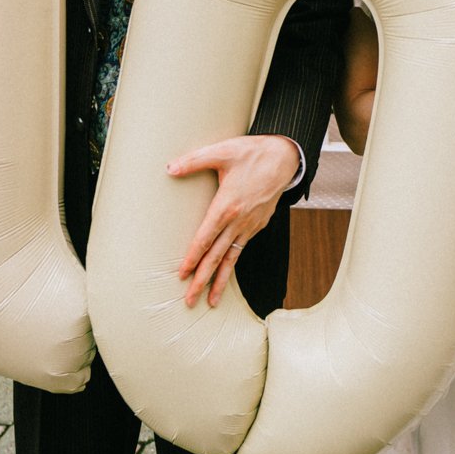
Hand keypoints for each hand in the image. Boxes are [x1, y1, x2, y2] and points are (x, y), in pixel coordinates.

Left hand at [168, 134, 299, 307]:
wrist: (284, 157)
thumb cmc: (252, 152)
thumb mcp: (222, 151)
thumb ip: (194, 160)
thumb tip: (170, 168)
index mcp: (227, 206)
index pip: (205, 239)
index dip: (192, 258)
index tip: (182, 275)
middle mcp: (239, 221)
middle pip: (217, 256)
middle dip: (202, 280)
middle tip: (190, 301)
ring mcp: (250, 225)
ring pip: (231, 258)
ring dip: (220, 281)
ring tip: (211, 302)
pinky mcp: (258, 224)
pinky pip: (242, 249)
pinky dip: (232, 264)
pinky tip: (226, 273)